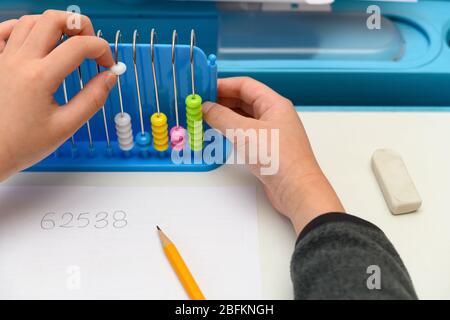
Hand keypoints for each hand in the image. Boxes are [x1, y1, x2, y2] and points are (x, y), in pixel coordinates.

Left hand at [0, 10, 115, 180]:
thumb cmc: (21, 144)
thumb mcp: (65, 126)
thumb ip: (92, 99)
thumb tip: (108, 78)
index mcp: (40, 77)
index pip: (80, 46)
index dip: (102, 50)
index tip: (107, 64)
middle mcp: (19, 61)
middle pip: (54, 20)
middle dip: (81, 27)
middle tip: (90, 46)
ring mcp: (3, 58)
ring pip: (32, 20)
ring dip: (56, 27)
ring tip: (67, 44)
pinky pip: (6, 29)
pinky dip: (25, 27)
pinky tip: (37, 41)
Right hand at [202, 77, 344, 233]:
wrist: (296, 189)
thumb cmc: (279, 158)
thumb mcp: (245, 133)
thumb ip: (222, 117)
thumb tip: (206, 108)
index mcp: (274, 104)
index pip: (245, 85)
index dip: (223, 85)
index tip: (204, 88)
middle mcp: (274, 116)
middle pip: (244, 100)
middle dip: (222, 101)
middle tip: (201, 105)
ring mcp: (271, 133)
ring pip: (244, 118)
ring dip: (225, 117)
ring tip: (205, 118)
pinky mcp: (267, 149)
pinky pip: (246, 133)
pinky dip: (231, 131)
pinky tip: (220, 134)